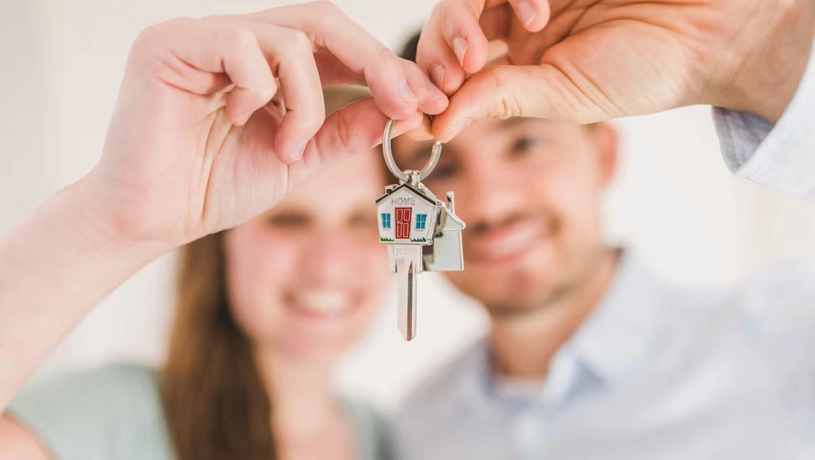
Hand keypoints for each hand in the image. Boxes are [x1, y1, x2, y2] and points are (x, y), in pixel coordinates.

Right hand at [85, 2, 447, 250]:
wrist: (151, 219)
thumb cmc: (214, 187)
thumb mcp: (299, 158)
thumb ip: (343, 130)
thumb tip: (398, 107)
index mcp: (265, 63)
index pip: (336, 45)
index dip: (385, 68)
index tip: (427, 102)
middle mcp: (236, 40)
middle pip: (323, 21)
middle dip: (375, 63)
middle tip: (407, 102)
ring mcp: (203, 36)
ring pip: (290, 38)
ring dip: (308, 102)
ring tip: (288, 147)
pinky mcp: (171, 44)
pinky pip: (242, 46)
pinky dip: (260, 91)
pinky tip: (239, 122)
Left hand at [418, 0, 814, 140]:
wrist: (711, 32)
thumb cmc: (647, 72)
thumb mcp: (565, 96)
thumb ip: (501, 100)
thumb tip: (437, 126)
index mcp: (519, 62)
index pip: (456, 64)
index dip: (433, 78)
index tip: (428, 102)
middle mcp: (519, 22)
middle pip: (453, 19)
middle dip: (442, 45)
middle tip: (454, 71)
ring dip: (466, 17)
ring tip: (487, 47)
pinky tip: (539, 13)